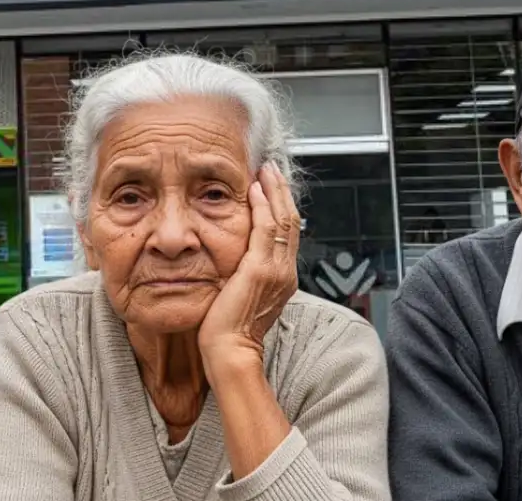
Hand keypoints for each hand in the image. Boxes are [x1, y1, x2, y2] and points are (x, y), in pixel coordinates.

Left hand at [198, 163, 299, 362]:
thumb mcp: (243, 296)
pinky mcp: (260, 269)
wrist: (230, 352)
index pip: (288, 234)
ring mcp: (276, 270)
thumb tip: (237, 262)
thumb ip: (245, 276)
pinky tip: (255, 189)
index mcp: (283, 279)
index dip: (283, 207)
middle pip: (292, 221)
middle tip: (273, 169)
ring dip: (274, 191)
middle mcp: (285, 272)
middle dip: (282, 192)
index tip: (272, 186)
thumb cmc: (229, 332)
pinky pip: (267, 228)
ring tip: (266, 170)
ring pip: (283, 220)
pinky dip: (263, 205)